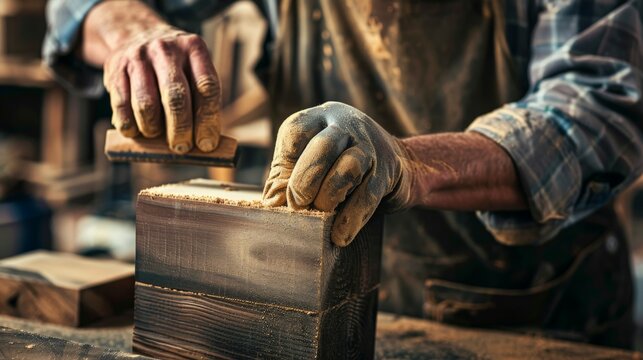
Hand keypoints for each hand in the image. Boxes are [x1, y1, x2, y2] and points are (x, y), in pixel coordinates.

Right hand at [84, 1, 220, 153]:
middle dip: (180, 130)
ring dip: (153, 130)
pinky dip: (130, 127)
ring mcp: (138, 57)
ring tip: (158, 136)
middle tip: (182, 147)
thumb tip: (202, 146)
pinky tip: (137, 132)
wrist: (136, 35)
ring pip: (146, 105)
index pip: (206, 88)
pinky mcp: (115, 68)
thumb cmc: (174, 67)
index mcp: (194, 49)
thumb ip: (200, 102)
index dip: (208, 121)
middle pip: (176, 98)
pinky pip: (121, 106)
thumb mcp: (193, 71)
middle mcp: (166, 49)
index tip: (207, 144)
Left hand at [263, 102, 414, 245]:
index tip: (280, 197)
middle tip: (297, 206)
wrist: (399, 162)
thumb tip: (272, 204)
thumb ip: (285, 179)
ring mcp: (370, 146)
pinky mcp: (387, 171)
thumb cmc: (339, 165)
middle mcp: (345, 125)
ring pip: (349, 167)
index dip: (285, 166)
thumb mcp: (308, 163)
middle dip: (305, 181)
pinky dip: (351, 218)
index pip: (296, 132)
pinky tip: (339, 236)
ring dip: (329, 196)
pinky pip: (368, 195)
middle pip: (323, 146)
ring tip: (321, 214)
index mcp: (318, 119)